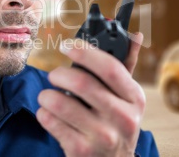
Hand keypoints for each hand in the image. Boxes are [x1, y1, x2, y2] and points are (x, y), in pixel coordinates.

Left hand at [36, 33, 144, 156]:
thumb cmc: (115, 122)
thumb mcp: (126, 98)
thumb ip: (125, 66)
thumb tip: (135, 34)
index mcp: (135, 98)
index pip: (109, 67)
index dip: (85, 52)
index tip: (66, 46)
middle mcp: (123, 118)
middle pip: (82, 83)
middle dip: (59, 74)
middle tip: (54, 75)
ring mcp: (102, 136)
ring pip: (61, 102)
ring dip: (47, 95)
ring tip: (48, 96)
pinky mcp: (81, 150)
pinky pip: (50, 121)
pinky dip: (43, 113)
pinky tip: (49, 114)